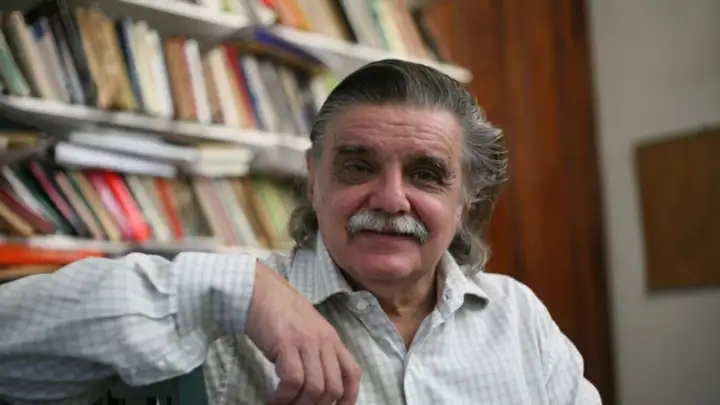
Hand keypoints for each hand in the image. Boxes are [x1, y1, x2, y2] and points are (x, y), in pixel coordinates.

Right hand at [245, 261, 360, 404]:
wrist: (260, 290)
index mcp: (331, 339)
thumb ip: (315, 351)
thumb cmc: (279, 310)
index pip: (352, 373)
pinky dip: (283, 396)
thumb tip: (314, 384)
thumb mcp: (307, 330)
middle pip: (333, 387)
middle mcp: (324, 342)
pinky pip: (293, 381)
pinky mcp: (287, 344)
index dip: (349, 397)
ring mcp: (306, 343)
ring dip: (298, 404)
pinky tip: (273, 398)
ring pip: (314, 388)